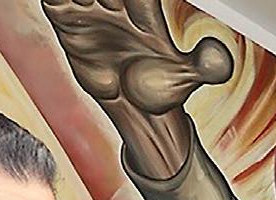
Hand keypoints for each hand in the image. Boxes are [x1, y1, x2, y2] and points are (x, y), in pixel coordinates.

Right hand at [43, 0, 231, 115]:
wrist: (139, 113)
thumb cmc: (164, 91)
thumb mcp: (187, 78)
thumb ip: (203, 65)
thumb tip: (220, 56)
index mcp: (144, 11)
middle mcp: (117, 7)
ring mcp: (92, 14)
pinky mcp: (70, 25)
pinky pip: (55, 2)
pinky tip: (56, 0)